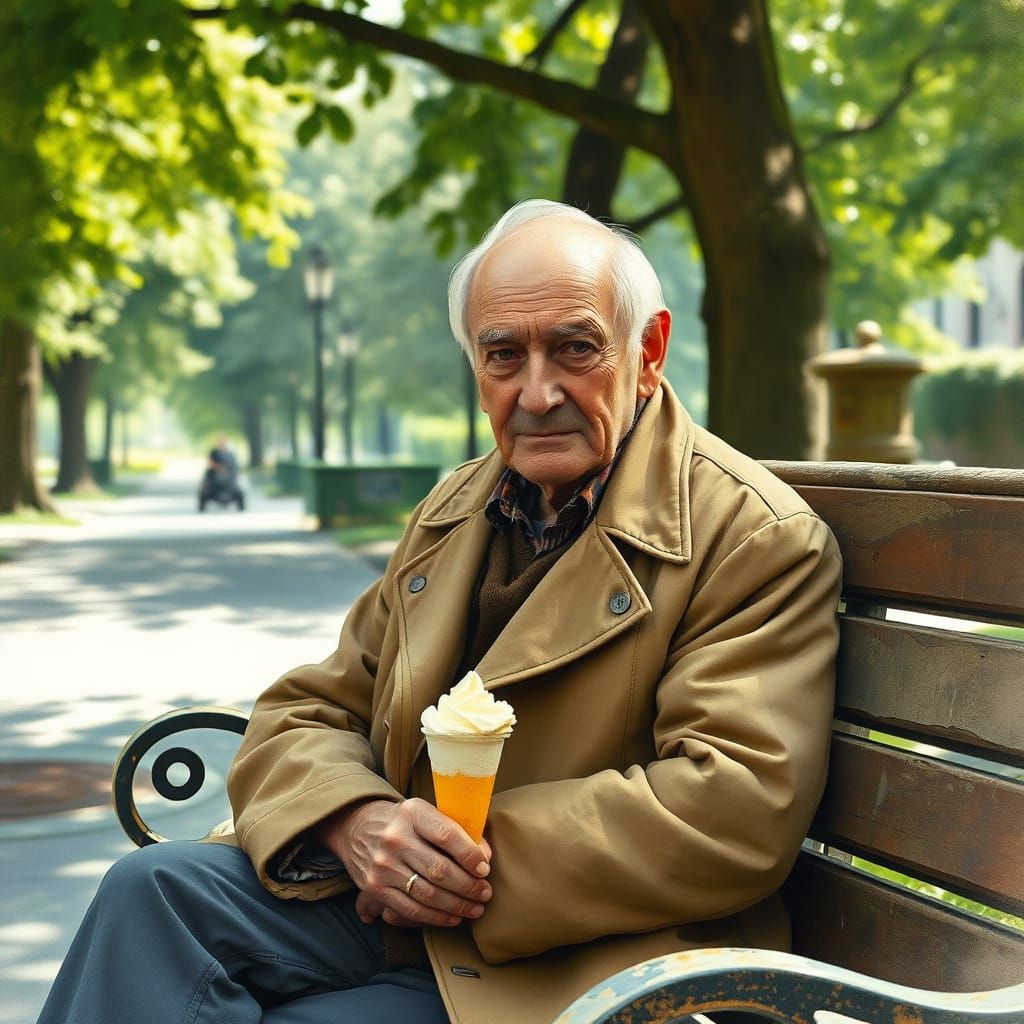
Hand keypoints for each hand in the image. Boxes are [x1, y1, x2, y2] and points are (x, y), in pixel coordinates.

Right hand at [316, 798, 492, 928]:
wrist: (358, 827)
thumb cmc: (404, 821)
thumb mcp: (426, 813)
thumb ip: (455, 831)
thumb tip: (485, 857)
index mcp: (412, 813)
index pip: (447, 836)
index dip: (470, 855)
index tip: (485, 869)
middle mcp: (395, 838)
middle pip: (440, 870)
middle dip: (469, 886)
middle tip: (485, 893)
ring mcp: (383, 865)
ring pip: (428, 894)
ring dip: (457, 905)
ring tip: (476, 908)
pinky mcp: (375, 888)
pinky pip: (411, 909)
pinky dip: (437, 917)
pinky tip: (454, 917)